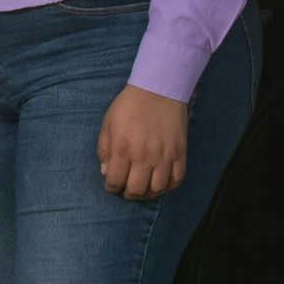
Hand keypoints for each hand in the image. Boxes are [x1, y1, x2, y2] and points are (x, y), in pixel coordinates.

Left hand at [98, 84, 188, 202]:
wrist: (159, 89)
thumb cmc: (129, 105)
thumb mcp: (108, 123)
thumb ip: (104, 149)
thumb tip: (106, 171)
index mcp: (122, 148)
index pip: (115, 181)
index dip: (111, 188)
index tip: (112, 186)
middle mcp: (143, 156)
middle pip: (136, 190)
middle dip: (128, 194)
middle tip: (126, 190)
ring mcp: (164, 156)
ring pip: (157, 189)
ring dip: (148, 193)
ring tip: (143, 188)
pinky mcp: (179, 153)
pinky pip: (176, 179)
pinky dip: (168, 187)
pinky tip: (161, 183)